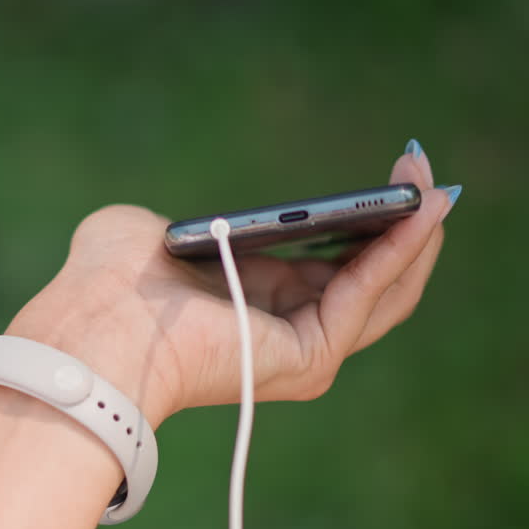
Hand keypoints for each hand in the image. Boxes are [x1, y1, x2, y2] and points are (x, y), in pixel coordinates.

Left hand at [7, 143, 456, 426]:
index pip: (323, 271)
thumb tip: (192, 226)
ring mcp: (297, 353)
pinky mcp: (307, 357)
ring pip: (380, 293)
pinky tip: (417, 208)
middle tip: (423, 171)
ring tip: (433, 182)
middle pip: (366, 283)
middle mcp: (275, 335)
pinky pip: (365, 296)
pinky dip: (398, 251)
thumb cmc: (105, 279)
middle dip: (401, 224)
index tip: (391, 178)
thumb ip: (184, 228)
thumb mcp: (147, 234)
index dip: (362, 225)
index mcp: (242, 306)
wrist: (95, 323)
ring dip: (413, 234)